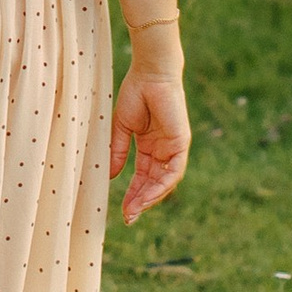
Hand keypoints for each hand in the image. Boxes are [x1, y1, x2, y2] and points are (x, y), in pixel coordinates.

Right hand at [110, 60, 190, 223]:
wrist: (150, 73)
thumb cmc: (135, 93)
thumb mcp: (122, 128)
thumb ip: (118, 151)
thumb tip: (109, 177)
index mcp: (150, 146)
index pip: (143, 177)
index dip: (133, 194)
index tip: (123, 211)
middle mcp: (163, 150)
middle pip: (154, 183)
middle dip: (141, 201)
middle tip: (128, 218)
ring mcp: (174, 147)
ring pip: (165, 181)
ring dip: (150, 198)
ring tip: (135, 211)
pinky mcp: (182, 143)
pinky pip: (174, 171)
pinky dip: (162, 186)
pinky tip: (148, 197)